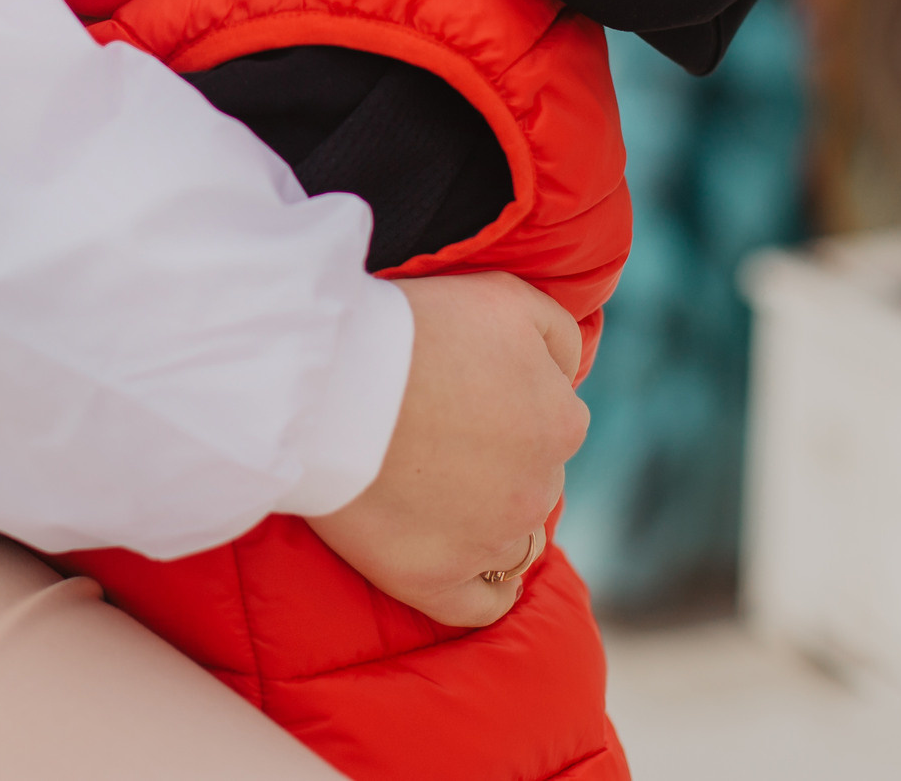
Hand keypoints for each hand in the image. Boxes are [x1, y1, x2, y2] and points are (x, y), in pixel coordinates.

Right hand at [304, 272, 585, 627]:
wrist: (329, 379)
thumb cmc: (411, 328)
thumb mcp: (504, 294)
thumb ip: (557, 333)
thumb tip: (571, 371)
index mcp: (560, 422)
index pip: (552, 421)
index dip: (507, 408)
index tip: (460, 397)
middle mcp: (538, 488)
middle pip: (531, 482)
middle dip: (496, 466)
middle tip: (432, 439)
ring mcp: (489, 541)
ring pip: (510, 542)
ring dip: (485, 523)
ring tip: (429, 497)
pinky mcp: (436, 582)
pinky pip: (481, 606)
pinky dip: (477, 590)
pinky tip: (458, 567)